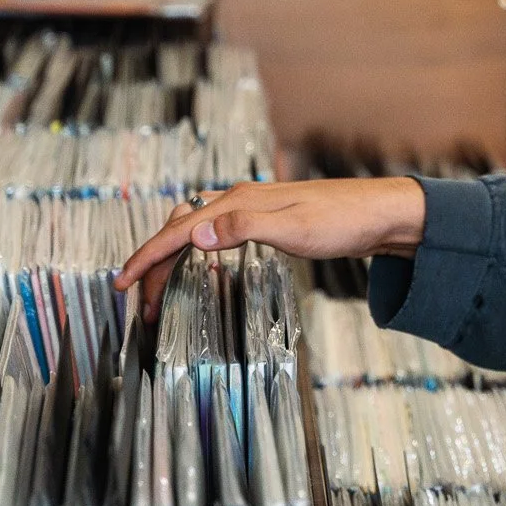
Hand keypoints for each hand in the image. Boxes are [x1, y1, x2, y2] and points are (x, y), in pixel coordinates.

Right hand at [115, 176, 427, 324]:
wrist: (383, 213)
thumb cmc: (344, 220)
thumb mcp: (294, 229)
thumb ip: (243, 229)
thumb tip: (195, 236)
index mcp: (240, 201)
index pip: (180, 230)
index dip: (148, 257)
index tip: (123, 283)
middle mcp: (241, 200)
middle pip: (181, 232)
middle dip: (155, 266)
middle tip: (141, 304)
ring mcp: (254, 209)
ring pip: (196, 232)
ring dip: (173, 261)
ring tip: (158, 292)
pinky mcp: (267, 219)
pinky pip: (216, 234)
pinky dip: (196, 252)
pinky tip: (200, 264)